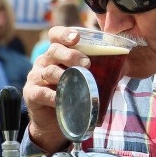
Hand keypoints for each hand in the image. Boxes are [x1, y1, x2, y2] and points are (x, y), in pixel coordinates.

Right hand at [23, 27, 90, 152]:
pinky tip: (62, 99)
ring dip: (64, 75)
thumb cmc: (72, 96)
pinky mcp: (32, 94)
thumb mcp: (85, 80)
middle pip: (54, 50)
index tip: (77, 37)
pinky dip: (54, 96)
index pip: (56, 36)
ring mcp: (36, 77)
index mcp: (58, 54)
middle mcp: (45, 61)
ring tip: (77, 80)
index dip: (64, 34)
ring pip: (49, 71)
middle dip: (71, 55)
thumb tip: (123, 64)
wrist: (54, 122)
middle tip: (87, 64)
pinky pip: (42, 92)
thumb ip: (99, 71)